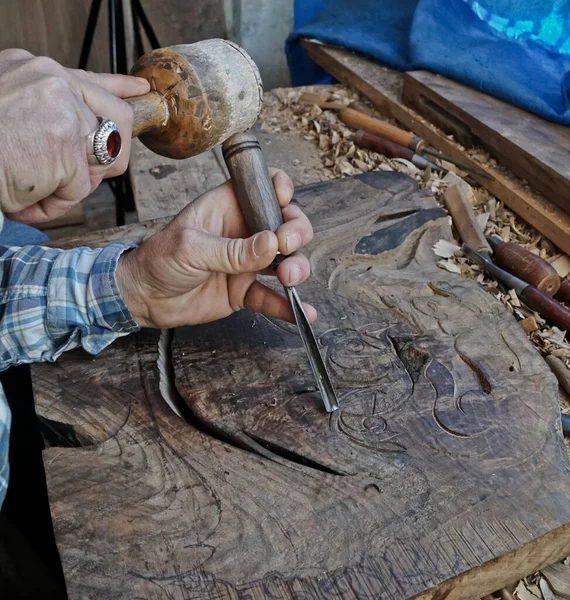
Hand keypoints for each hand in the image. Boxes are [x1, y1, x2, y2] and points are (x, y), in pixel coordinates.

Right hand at [0, 49, 149, 221]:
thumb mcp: (9, 109)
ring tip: (35, 182)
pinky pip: (79, 188)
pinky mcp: (65, 143)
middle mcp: (53, 81)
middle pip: (118, 121)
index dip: (120, 90)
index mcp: (35, 71)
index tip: (140, 91)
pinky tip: (25, 196)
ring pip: (103, 159)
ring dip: (75, 182)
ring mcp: (63, 110)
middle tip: (78, 174)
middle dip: (109, 156)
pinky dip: (54, 203)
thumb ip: (47, 111)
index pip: (93, 79)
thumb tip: (85, 127)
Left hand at [116, 170, 315, 326]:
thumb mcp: (191, 247)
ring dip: (297, 267)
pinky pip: (272, 297)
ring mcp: (248, 262)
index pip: (265, 187)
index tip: (284, 203)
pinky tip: (303, 313)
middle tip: (287, 247)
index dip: (281, 190)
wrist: (144, 298)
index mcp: (229, 207)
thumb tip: (271, 243)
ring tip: (290, 280)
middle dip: (297, 233)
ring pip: (286, 260)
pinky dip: (288, 306)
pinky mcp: (245, 291)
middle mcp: (244, 231)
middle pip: (286, 224)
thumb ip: (231, 249)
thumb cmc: (159, 259)